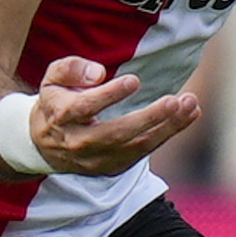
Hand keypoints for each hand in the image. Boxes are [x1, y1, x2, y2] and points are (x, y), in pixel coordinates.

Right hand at [22, 55, 201, 177]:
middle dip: (148, 118)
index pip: (85, 108)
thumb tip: (98, 72)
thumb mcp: (52, 80)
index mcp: (62, 117)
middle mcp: (80, 143)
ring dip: (167, 127)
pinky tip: (189, 115)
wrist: (45, 145)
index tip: (134, 81)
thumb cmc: (56, 103)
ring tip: (190, 104)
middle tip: (174, 101)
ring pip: (136, 146)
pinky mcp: (114, 167)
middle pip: (116, 133)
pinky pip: (145, 151)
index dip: (109, 96)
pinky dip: (169, 134)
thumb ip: (70, 69)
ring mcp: (98, 159)